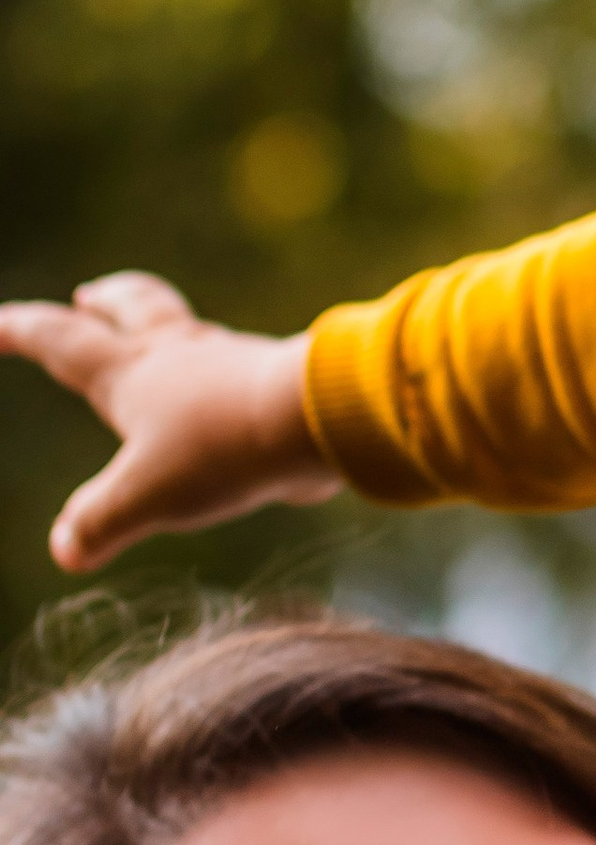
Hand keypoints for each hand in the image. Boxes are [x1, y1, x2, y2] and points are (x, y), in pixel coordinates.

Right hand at [0, 275, 336, 570]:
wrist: (317, 420)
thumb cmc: (222, 449)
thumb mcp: (146, 496)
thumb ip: (101, 521)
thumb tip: (66, 549)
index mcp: (130, 373)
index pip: (60, 340)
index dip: (21, 330)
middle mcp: (177, 354)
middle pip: (133, 307)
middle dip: (106, 301)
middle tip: (89, 295)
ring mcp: (229, 361)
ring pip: (188, 330)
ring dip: (166, 330)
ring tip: (161, 341)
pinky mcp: (271, 380)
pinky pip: (236, 366)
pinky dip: (219, 368)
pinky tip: (229, 386)